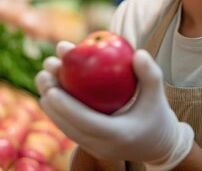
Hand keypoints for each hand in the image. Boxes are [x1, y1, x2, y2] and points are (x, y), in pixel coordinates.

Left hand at [35, 41, 193, 169]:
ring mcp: (94, 148)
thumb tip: (137, 53)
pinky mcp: (90, 145)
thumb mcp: (157, 94)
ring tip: (42, 77)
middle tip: (43, 73)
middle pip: (69, 125)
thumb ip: (150, 74)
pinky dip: (58, 110)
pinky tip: (50, 89)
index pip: (86, 123)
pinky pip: (69, 127)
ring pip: (65, 127)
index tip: (52, 89)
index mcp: (119, 135)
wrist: (158, 145)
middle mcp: (102, 146)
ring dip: (50, 104)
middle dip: (51, 100)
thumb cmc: (158, 115)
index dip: (67, 107)